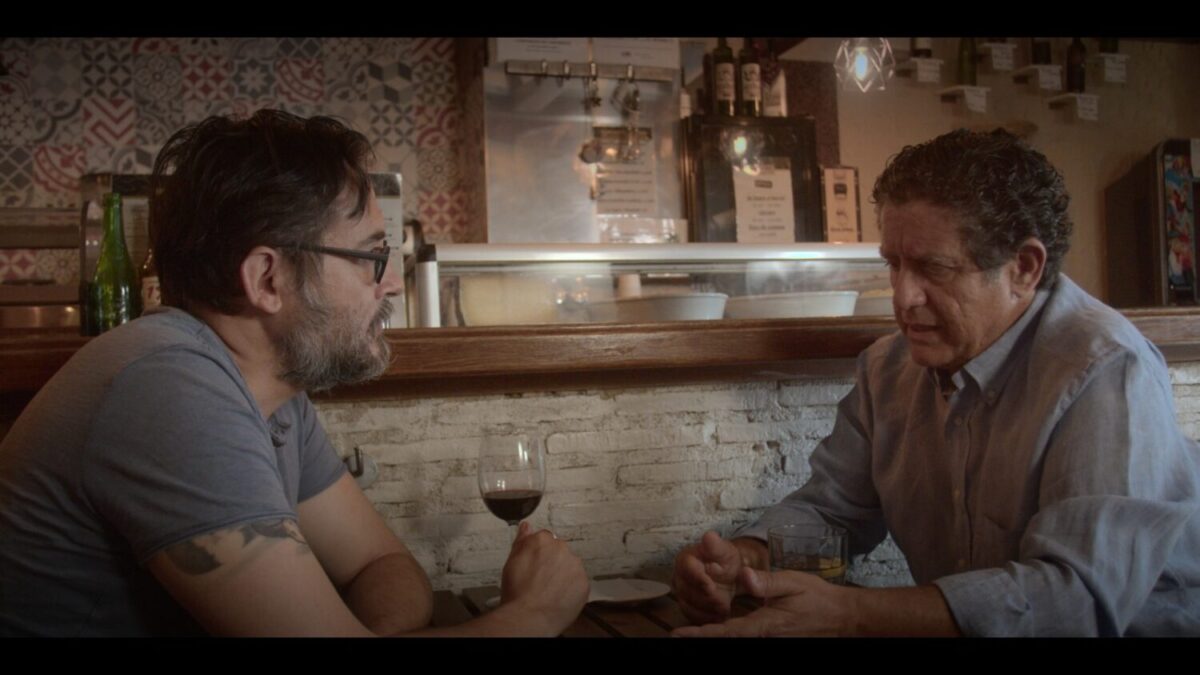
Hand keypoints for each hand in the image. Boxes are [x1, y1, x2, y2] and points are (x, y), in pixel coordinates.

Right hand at [498, 522, 589, 635]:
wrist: (529, 616)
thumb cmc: (517, 592)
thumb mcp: (512, 561)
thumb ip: (522, 541)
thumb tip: (526, 527)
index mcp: (543, 540)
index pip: (545, 539)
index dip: (539, 553)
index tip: (536, 564)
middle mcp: (562, 549)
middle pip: (559, 552)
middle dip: (552, 563)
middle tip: (541, 579)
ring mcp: (575, 566)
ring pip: (570, 567)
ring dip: (563, 575)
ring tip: (549, 590)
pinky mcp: (584, 582)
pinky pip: (578, 583)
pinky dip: (571, 589)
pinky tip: (558, 597)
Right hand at [671, 531, 746, 624]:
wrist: (727, 575)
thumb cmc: (724, 560)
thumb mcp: (725, 551)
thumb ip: (717, 547)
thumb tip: (709, 536)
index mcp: (686, 558)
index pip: (686, 568)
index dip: (698, 578)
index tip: (711, 586)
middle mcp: (678, 575)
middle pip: (687, 591)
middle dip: (707, 597)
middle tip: (723, 601)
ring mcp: (680, 592)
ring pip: (689, 605)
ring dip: (708, 609)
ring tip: (724, 607)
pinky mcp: (685, 606)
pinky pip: (692, 616)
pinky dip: (707, 617)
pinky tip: (719, 614)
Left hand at [672, 567, 851, 636]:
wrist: (841, 617)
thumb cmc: (818, 598)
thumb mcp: (793, 582)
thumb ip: (767, 581)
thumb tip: (745, 576)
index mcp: (765, 624)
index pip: (727, 631)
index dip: (702, 633)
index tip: (678, 634)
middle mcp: (765, 636)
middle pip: (727, 640)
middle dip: (702, 637)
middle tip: (676, 635)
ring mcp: (770, 640)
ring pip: (736, 640)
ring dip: (714, 636)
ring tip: (689, 633)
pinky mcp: (773, 638)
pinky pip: (746, 638)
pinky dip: (728, 634)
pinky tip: (717, 629)